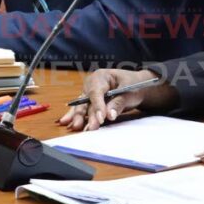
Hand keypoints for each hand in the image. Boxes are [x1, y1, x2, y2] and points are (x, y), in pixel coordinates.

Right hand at [58, 68, 177, 131]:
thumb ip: (118, 103)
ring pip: (83, 106)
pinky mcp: (90, 103)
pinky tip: (66, 122)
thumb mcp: (129, 92)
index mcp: (101, 76)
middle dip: (87, 114)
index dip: (98, 106)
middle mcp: (92, 84)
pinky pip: (83, 110)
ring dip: (79, 117)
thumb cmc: (134, 85)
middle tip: (90, 128)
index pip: (96, 92)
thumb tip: (109, 115)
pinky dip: (76, 116)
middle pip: (87, 100)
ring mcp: (89, 94)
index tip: (101, 119)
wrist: (138, 86)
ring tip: (75, 127)